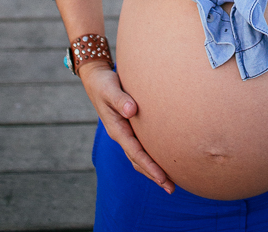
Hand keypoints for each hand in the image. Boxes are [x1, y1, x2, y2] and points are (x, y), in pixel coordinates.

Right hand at [80, 62, 174, 193]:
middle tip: (171, 189)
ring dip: (153, 169)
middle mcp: (121, 135)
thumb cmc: (104, 83)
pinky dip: (150, 156)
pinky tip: (162, 158)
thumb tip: (131, 111)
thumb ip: (120, 99)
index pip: (135, 153)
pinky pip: (141, 146)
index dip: (149, 166)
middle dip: (154, 175)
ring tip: (169, 182)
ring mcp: (125, 132)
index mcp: (117, 129)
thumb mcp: (110, 89)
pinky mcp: (129, 127)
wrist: (96, 79)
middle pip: (138, 161)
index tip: (163, 178)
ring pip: (139, 156)